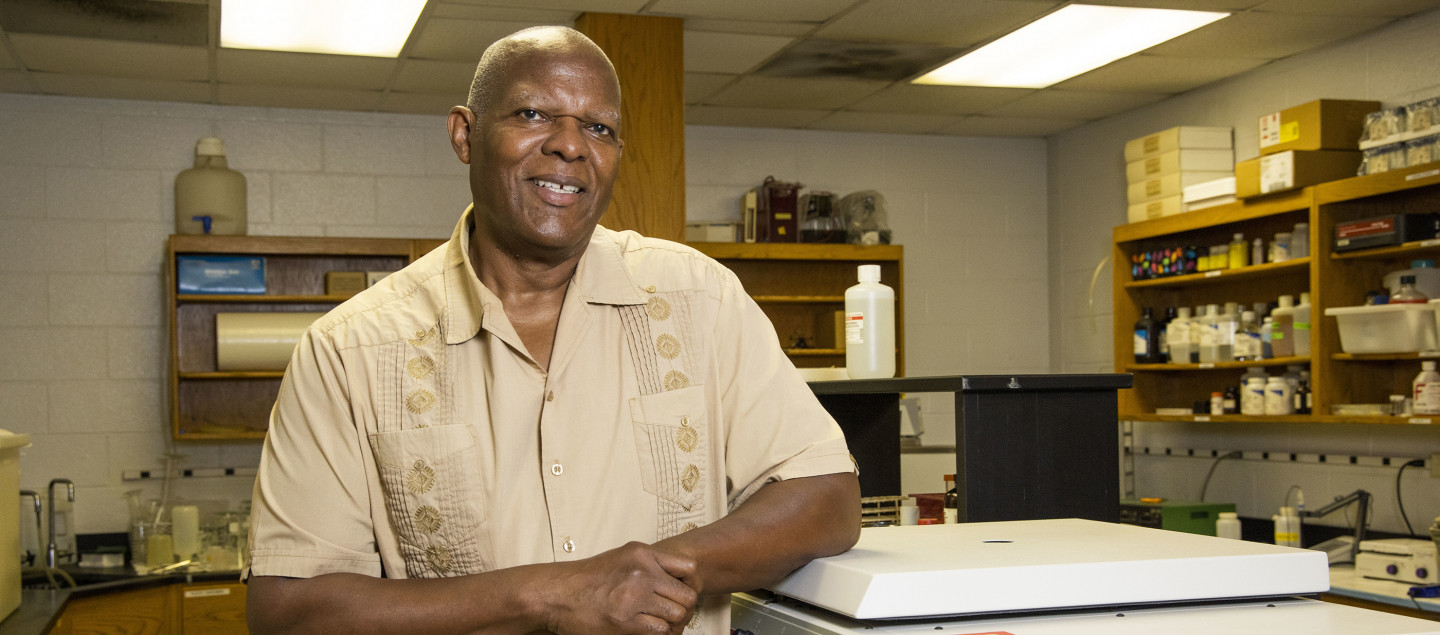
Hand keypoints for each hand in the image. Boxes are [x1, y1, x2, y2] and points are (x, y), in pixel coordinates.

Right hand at [543, 541, 698, 633]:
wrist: (557, 594)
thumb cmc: (586, 579)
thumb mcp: (621, 558)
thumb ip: (649, 564)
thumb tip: (675, 580)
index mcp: (643, 554)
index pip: (689, 569)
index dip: (688, 585)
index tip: (677, 594)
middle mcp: (642, 572)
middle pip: (688, 596)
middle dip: (683, 609)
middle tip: (672, 616)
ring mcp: (635, 597)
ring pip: (678, 615)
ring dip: (672, 624)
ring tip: (661, 625)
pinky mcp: (626, 622)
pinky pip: (661, 631)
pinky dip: (659, 634)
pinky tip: (648, 631)